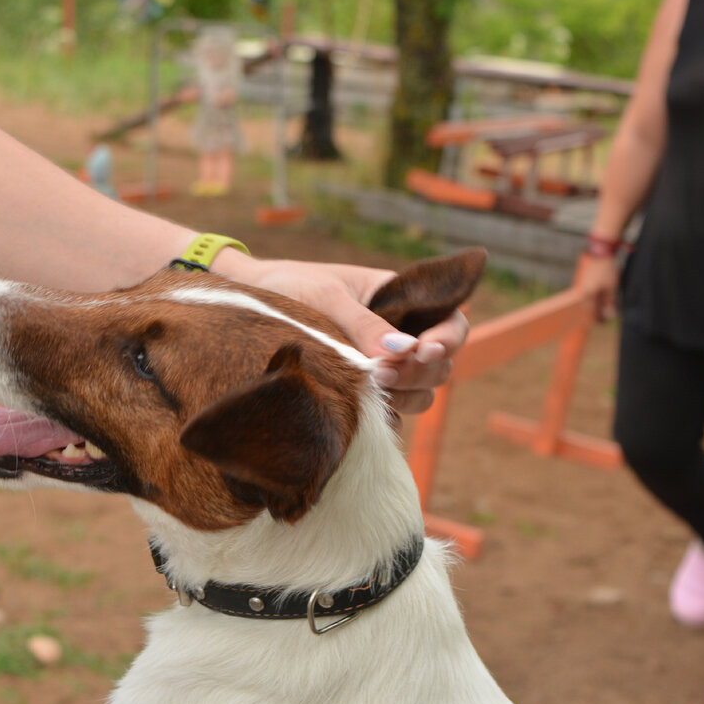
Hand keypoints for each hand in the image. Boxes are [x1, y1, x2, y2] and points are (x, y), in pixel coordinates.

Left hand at [226, 258, 468, 413]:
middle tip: (383, 373)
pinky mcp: (364, 391)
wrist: (252, 302)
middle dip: (421, 371)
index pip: (451, 323)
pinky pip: (391, 413)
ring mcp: (385, 366)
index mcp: (402, 301)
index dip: (449, 340)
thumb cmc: (291, 287)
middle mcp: (400, 335)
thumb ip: (363, 324)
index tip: (425, 350)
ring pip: (421, 393)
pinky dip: (386, 416)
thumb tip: (403, 351)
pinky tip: (361, 411)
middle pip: (440, 365)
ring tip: (371, 386)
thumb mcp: (327, 297)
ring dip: (406, 395)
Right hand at [579, 255, 619, 321]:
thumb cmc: (607, 269)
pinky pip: (587, 295)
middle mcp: (582, 293)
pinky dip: (593, 299)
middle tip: (606, 317)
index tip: (606, 323)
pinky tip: (599, 297)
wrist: (600, 252)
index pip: (592, 314)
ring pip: (587, 302)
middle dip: (596, 314)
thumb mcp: (612, 287)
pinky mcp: (583, 281)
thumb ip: (610, 302)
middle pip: (588, 309)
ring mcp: (581, 287)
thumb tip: (610, 316)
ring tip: (603, 308)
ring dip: (594, 307)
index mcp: (589, 296)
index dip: (599, 320)